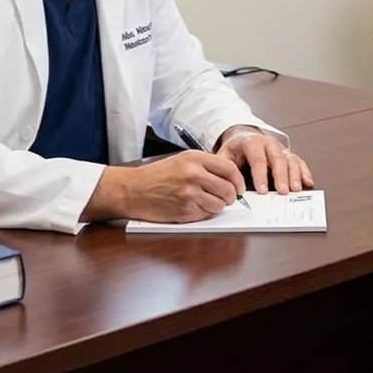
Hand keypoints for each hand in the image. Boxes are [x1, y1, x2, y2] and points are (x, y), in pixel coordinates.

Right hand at [94, 151, 244, 222]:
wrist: (133, 190)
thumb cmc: (156, 176)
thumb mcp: (181, 160)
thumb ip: (205, 166)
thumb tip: (229, 178)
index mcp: (195, 159)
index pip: (229, 169)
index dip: (239, 180)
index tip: (240, 187)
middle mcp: (194, 174)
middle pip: (228, 189)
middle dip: (231, 196)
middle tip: (227, 198)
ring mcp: (189, 193)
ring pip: (220, 204)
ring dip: (218, 206)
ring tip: (208, 202)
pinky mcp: (185, 210)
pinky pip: (207, 214)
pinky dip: (205, 213)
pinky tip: (195, 207)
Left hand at [216, 126, 313, 193]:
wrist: (243, 136)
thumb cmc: (235, 150)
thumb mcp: (224, 155)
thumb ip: (226, 169)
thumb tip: (231, 187)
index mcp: (251, 142)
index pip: (257, 158)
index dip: (260, 175)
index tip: (262, 190)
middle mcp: (268, 143)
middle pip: (277, 158)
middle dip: (281, 176)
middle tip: (282, 192)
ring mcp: (280, 148)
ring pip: (290, 159)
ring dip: (294, 175)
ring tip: (296, 190)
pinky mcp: (288, 154)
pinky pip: (299, 162)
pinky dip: (304, 172)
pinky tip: (307, 182)